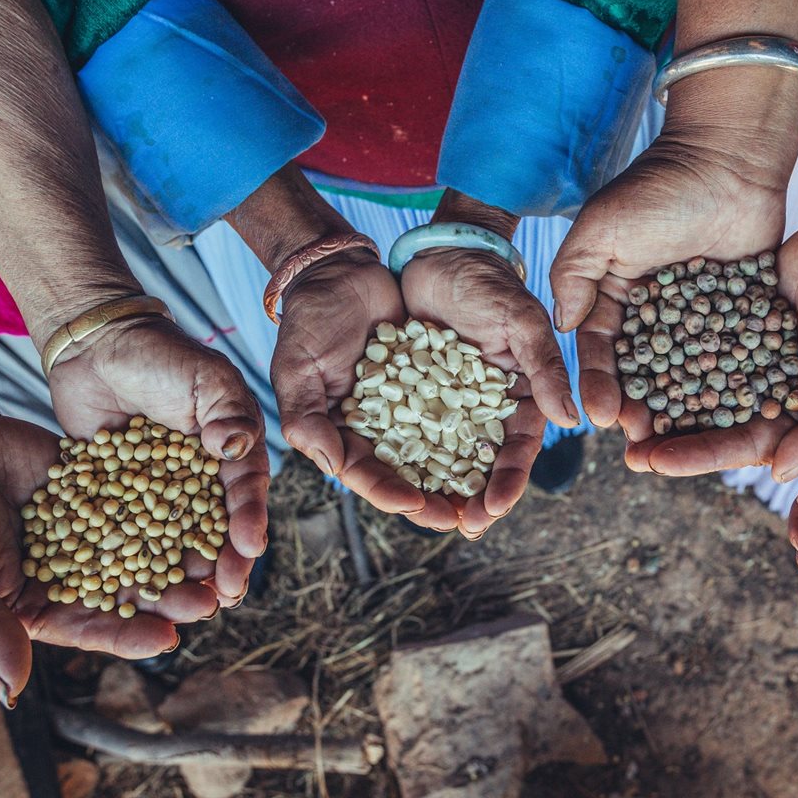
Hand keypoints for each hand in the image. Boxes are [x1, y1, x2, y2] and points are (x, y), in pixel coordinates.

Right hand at [0, 413, 218, 707]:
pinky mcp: (97, 483)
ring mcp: (90, 526)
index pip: (92, 628)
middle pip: (130, 589)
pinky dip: (166, 498)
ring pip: (143, 543)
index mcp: (39, 606)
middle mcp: (73, 570)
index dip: (128, 636)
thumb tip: (13, 693)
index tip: (166, 640)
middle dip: (170, 597)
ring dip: (180, 552)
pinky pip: (136, 492)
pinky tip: (201, 501)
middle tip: (210, 601)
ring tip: (218, 558)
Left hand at [46, 317, 268, 605]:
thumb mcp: (206, 378)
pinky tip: (130, 591)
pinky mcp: (116, 498)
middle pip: (212, 530)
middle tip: (223, 597)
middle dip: (220, 565)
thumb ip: (227, 412)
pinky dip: (129, 563)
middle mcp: (198, 480)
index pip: (243, 493)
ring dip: (180, 576)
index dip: (247, 523)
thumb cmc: (160, 356)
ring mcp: (157, 493)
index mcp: (230, 453)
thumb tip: (235, 446)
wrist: (98, 346)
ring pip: (172, 542)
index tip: (248, 550)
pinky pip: (125, 534)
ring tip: (185, 608)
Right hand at [271, 247, 465, 528]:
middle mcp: (381, 431)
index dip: (392, 494)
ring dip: (464, 477)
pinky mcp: (437, 382)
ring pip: (441, 452)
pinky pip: (460, 412)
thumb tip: (333, 465)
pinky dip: (477, 431)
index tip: (418, 505)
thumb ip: (307, 420)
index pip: (369, 476)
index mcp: (344, 437)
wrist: (342, 275)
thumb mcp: (298, 371)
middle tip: (466, 521)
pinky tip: (499, 447)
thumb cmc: (310, 324)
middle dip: (438, 501)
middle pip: (412, 476)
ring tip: (489, 499)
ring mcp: (411, 408)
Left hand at [401, 245, 577, 536]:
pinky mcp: (413, 393)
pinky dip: (403, 459)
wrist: (439, 253)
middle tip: (461, 528)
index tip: (493, 508)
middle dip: (473, 499)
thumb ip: (544, 368)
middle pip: (482, 463)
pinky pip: (408, 432)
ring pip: (445, 456)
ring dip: (439, 489)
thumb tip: (572, 419)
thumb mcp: (522, 322)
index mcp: (520, 394)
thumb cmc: (489, 282)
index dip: (509, 480)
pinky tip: (392, 482)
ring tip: (428, 518)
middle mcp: (486, 407)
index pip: (518, 447)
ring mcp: (449, 402)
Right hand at [553, 96, 797, 470]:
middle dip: (640, 409)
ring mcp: (703, 314)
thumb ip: (573, 278)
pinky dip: (734, 388)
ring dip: (682, 410)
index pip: (602, 349)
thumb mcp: (600, 231)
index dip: (600, 385)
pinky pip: (738, 357)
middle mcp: (658, 310)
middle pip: (645, 371)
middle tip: (640, 444)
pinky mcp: (747, 312)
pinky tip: (732, 420)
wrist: (730, 156)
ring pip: (689, 373)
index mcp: (618, 294)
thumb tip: (561, 330)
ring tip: (680, 444)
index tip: (598, 417)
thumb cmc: (659, 187)